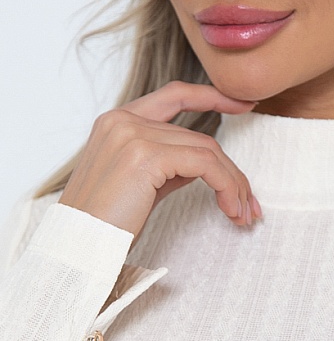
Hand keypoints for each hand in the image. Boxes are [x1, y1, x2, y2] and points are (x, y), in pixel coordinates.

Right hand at [59, 81, 261, 238]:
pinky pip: (204, 164)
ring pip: (207, 150)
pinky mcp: (144, 155)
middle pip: (199, 136)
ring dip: (232, 184)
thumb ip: (168, 165)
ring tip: (242, 214)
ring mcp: (132, 134)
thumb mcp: (140, 184)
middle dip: (231, 172)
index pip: (174, 95)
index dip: (211, 96)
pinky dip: (226, 186)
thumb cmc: (105, 222)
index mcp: (117, 121)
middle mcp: (123, 120)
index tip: (243, 105)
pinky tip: (230, 210)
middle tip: (249, 203)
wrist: (78, 245)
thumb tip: (204, 164)